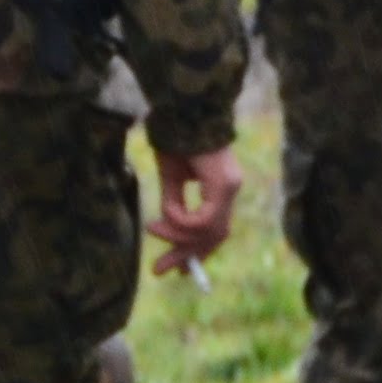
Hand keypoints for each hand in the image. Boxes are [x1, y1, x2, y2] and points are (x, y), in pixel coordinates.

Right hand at [147, 142, 242, 271]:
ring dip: (178, 237)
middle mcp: (230, 189)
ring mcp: (230, 188)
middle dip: (186, 255)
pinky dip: (183, 223)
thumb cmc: (175, 139)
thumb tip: (167, 227)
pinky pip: (204, 219)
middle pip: (213, 236)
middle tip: (159, 270)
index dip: (196, 250)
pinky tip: (166, 218)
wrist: (182, 112)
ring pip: (208, 231)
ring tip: (152, 229)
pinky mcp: (224, 185)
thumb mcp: (171, 177)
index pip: (215, 229)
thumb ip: (174, 203)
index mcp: (221, 188)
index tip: (176, 268)